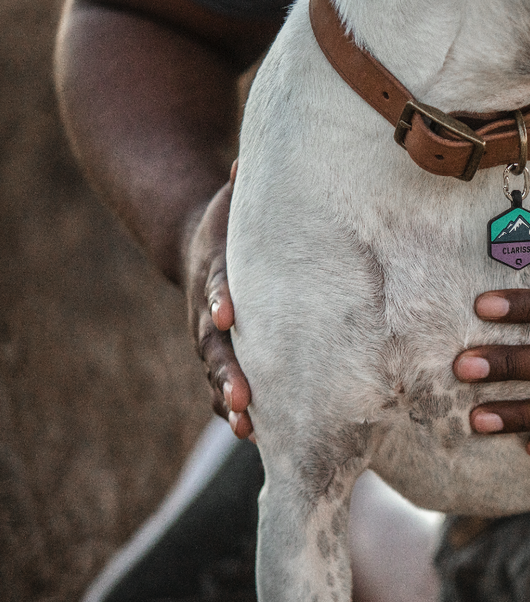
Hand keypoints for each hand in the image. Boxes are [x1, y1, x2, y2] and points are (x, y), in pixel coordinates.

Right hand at [185, 163, 253, 440]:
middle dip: (228, 371)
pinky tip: (257, 436)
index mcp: (216, 274)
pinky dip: (237, 410)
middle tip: (243, 396)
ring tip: (247, 427)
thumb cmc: (228, 223)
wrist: (196, 244)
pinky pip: (226, 386)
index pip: (217, 285)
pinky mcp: (224, 355)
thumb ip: (242, 187)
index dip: (220, 298)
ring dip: (230, 401)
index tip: (229, 312)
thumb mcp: (232, 201)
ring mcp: (212, 339)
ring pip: (218, 375)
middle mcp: (209, 312)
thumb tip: (249, 160)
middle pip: (214, 345)